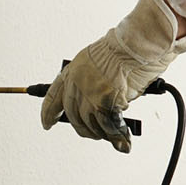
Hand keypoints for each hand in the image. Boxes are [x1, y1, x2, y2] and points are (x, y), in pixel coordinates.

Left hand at [41, 0, 185, 150]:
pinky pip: (109, 126)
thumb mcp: (100, 61)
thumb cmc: (126, 47)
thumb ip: (93, 81)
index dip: (48, 113)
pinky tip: (123, 141)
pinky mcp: (105, 102)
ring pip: (91, 124)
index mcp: (72, 70)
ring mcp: (89, 93)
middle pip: (73, 116)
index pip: (52, 96)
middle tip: (94, 133)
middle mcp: (76, 83)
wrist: (138, 43)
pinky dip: (118, 136)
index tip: (47, 123)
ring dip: (102, 133)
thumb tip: (100, 102)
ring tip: (114, 135)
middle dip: (84, 128)